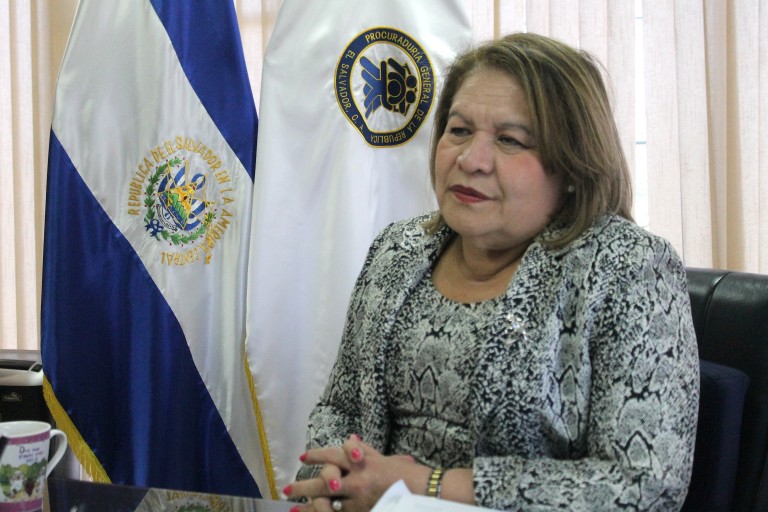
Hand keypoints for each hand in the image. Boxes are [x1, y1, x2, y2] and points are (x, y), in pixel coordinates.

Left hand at [285, 434, 429, 511]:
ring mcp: (360, 499)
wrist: (425, 493)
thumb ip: (365, 450)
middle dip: (304, 485)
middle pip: (324, 480)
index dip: (317, 455)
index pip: (334, 455)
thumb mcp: (385, 458)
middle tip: (287, 489)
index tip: (303, 457)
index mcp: (364, 462)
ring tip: (293, 508)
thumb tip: (350, 438)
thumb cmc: (407, 474)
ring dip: (309, 507)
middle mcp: (359, 480)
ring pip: (328, 503)